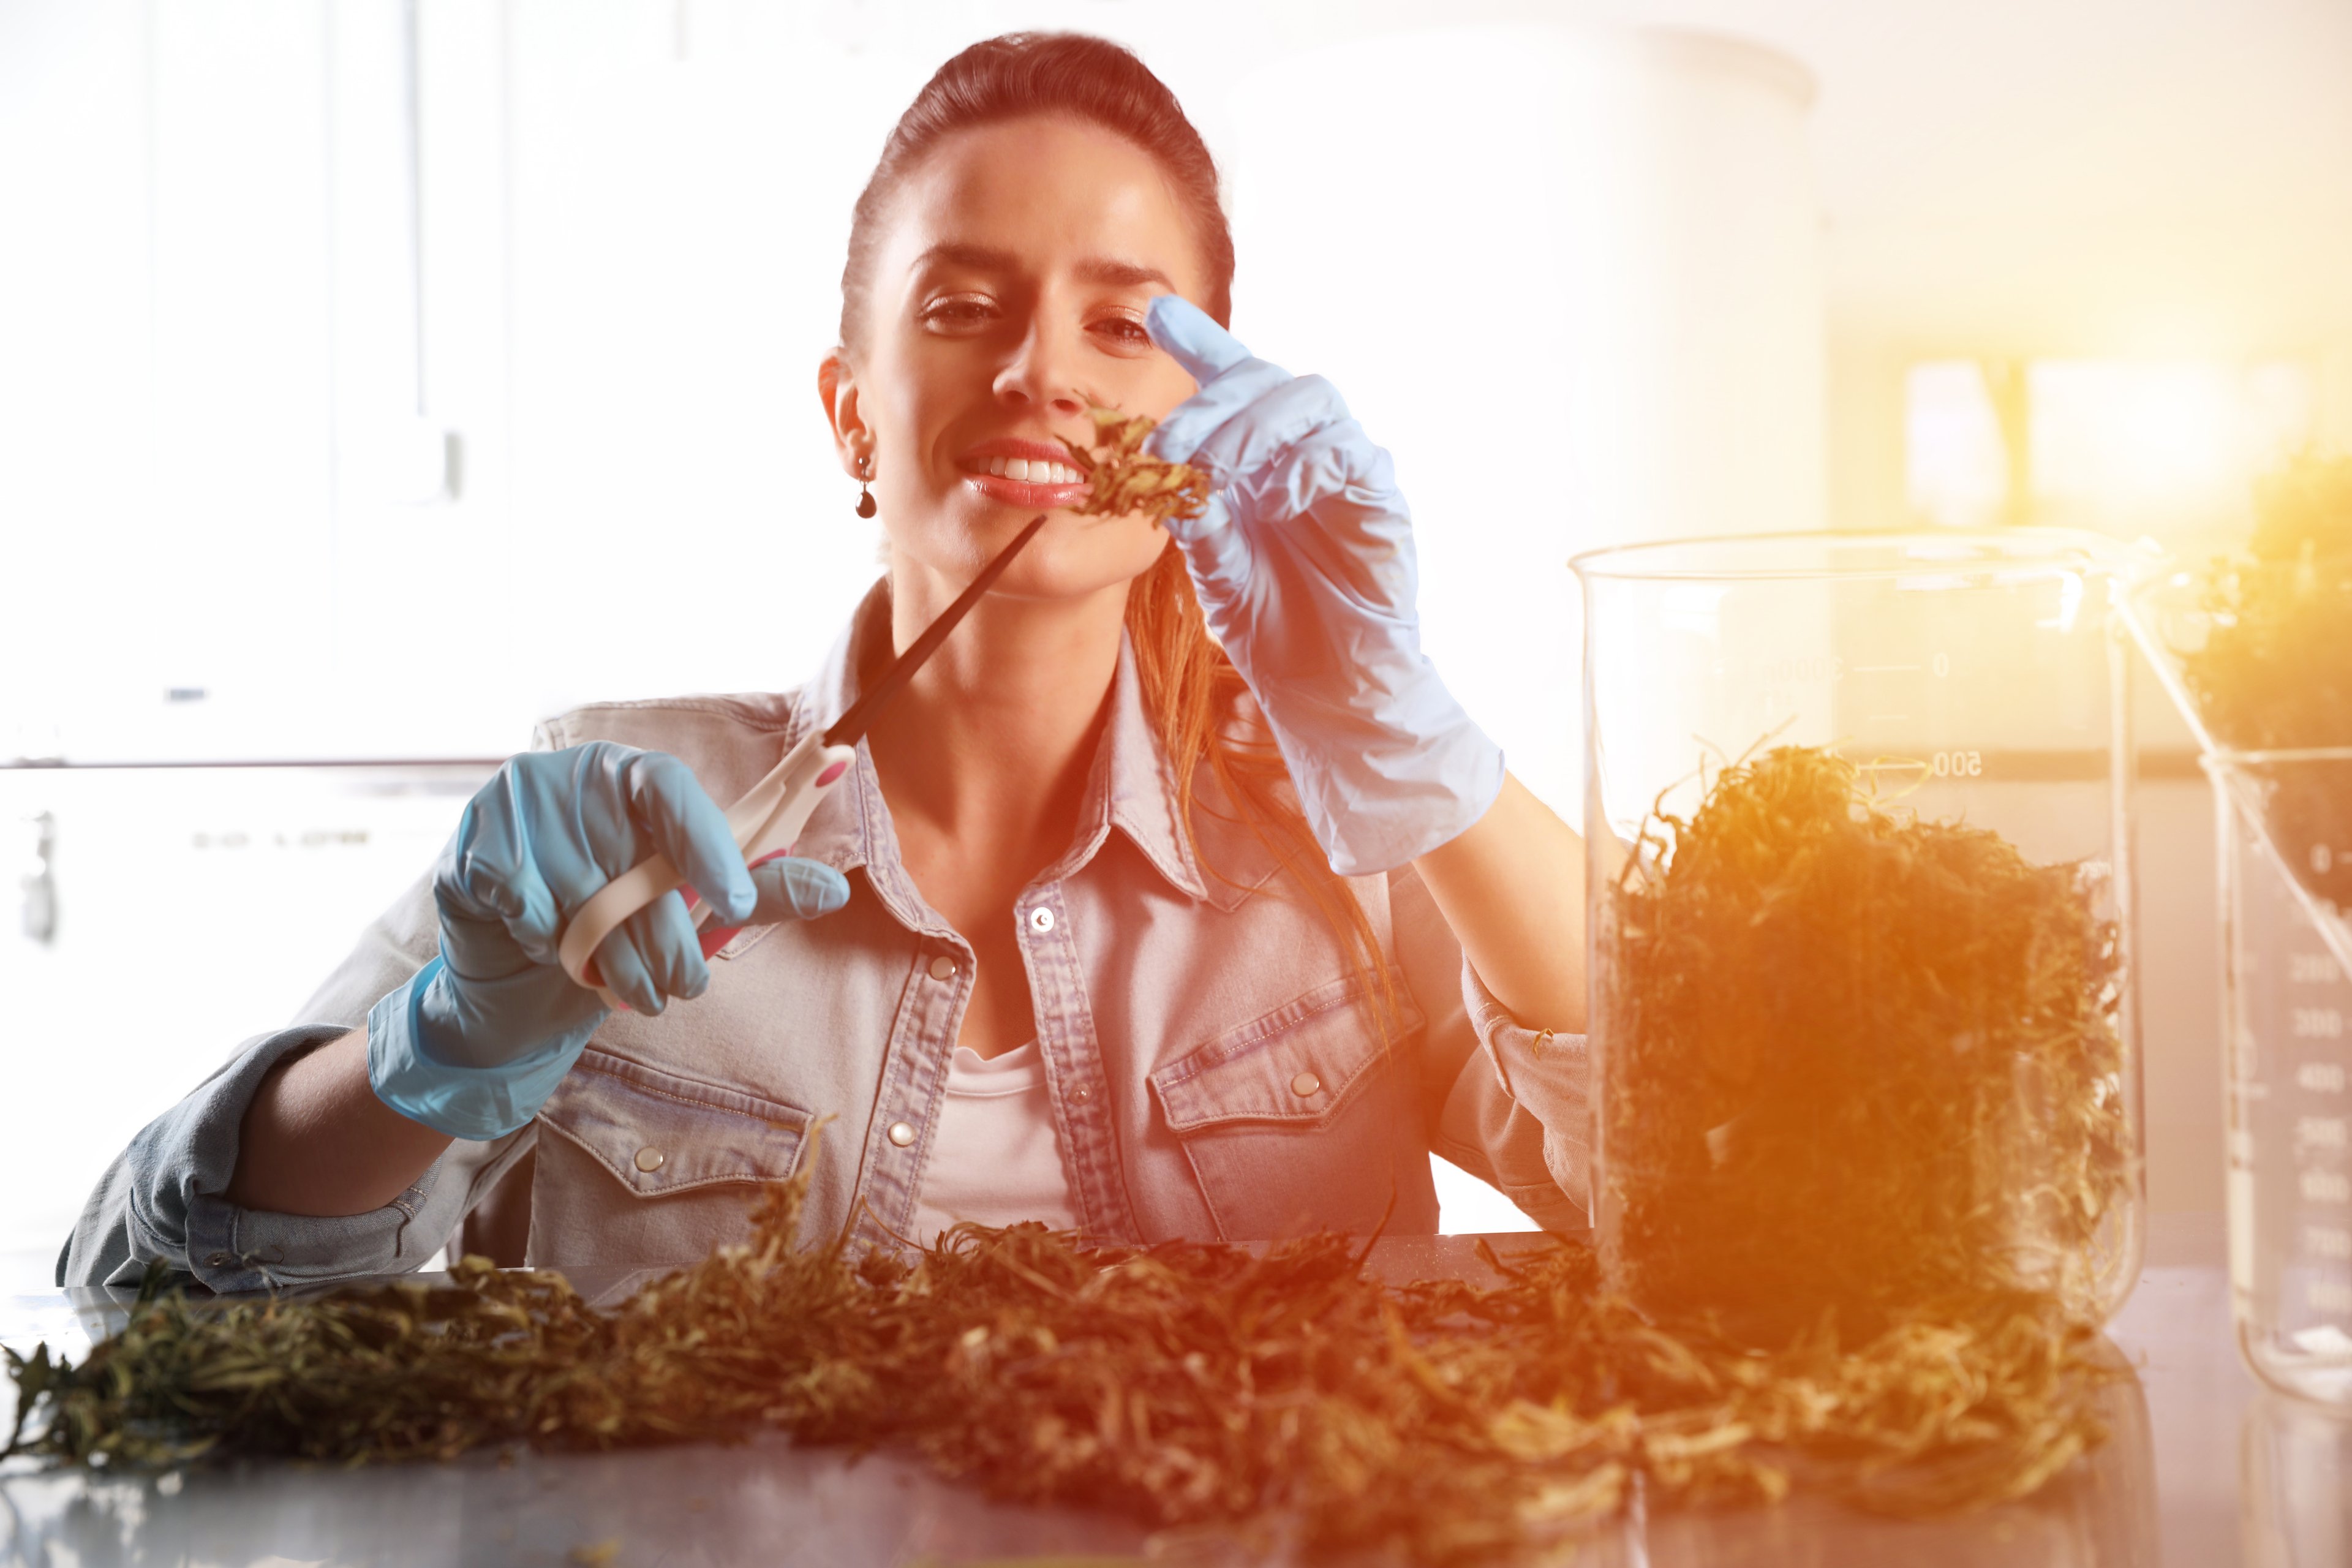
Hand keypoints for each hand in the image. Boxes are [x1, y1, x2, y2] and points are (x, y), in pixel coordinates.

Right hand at [368, 742, 849, 1138]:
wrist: (519, 965)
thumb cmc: (618, 921)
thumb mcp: (691, 904)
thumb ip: (757, 892)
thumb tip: (835, 888)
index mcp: (631, 773)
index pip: (672, 790)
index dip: (705, 846)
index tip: (734, 903)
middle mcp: (571, 778)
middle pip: (629, 862)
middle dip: (666, 942)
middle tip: (683, 986)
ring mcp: (512, 810)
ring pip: (579, 899)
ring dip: (613, 962)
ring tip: (632, 989)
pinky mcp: (471, 852)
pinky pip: (527, 913)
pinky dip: (549, 946)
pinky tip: (554, 948)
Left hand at [1142, 295, 1503, 874]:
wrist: (1328, 692)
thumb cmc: (1274, 628)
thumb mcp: (1213, 565)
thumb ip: (1192, 512)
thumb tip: (1163, 467)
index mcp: (1256, 461)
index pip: (1232, 388)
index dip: (1200, 344)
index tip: (1158, 313)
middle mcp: (1300, 453)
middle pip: (1262, 382)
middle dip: (1208, 402)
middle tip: (1165, 442)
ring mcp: (1344, 469)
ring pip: (1308, 399)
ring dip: (1250, 425)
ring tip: (1213, 468)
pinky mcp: (1379, 498)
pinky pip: (1348, 451)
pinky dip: (1304, 462)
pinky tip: (1273, 495)